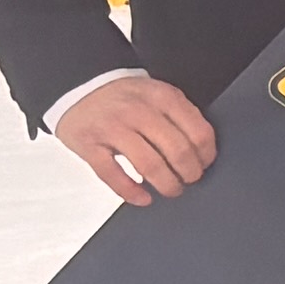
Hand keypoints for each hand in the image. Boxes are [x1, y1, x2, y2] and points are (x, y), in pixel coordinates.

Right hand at [55, 72, 219, 209]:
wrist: (78, 85)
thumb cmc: (124, 97)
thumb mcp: (156, 94)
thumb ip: (178, 115)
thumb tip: (202, 151)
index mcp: (162, 97)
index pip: (198, 132)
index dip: (207, 155)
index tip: (205, 164)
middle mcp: (138, 111)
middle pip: (178, 151)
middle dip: (190, 173)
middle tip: (190, 179)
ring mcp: (112, 128)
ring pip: (149, 165)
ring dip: (167, 184)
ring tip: (171, 189)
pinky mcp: (89, 145)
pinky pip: (113, 175)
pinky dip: (131, 192)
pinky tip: (143, 198)